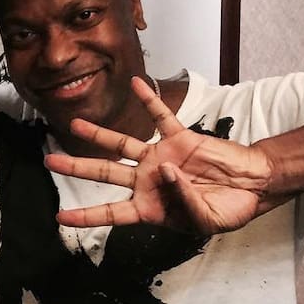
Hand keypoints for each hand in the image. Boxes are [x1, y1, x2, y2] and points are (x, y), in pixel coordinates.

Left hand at [44, 76, 273, 234]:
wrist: (252, 186)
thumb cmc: (228, 209)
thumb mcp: (207, 220)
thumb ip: (185, 201)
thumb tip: (166, 172)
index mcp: (150, 206)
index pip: (111, 213)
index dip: (86, 216)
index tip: (60, 218)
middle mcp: (147, 180)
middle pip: (105, 173)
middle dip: (77, 167)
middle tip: (51, 161)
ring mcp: (160, 157)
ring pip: (122, 144)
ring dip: (98, 133)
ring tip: (75, 122)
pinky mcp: (178, 138)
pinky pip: (161, 116)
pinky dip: (148, 100)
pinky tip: (137, 84)